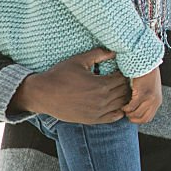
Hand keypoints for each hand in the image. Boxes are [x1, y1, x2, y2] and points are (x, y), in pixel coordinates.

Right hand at [12, 47, 127, 122]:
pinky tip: (114, 101)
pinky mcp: (93, 120)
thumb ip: (98, 54)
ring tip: (119, 88)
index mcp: (101, 85)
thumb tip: (114, 51)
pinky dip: (119, 109)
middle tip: (123, 77)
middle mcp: (102, 101)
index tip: (122, 68)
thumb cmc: (60, 75)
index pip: (124, 79)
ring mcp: (98, 112)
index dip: (125, 72)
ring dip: (124, 96)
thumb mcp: (79, 60)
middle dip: (127, 84)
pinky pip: (114, 117)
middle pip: (126, 92)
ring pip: (122, 104)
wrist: (42, 94)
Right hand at [123, 66, 162, 123]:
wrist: (147, 64)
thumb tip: (138, 110)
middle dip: (133, 118)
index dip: (138, 120)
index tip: (131, 117)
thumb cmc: (147, 76)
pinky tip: (123, 104)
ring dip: (128, 113)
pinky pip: (131, 107)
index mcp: (157, 101)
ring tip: (124, 108)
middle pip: (143, 119)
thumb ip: (147, 100)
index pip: (148, 118)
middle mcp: (155, 101)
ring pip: (136, 114)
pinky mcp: (142, 94)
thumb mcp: (151, 90)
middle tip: (126, 114)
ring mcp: (149, 99)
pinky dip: (126, 108)